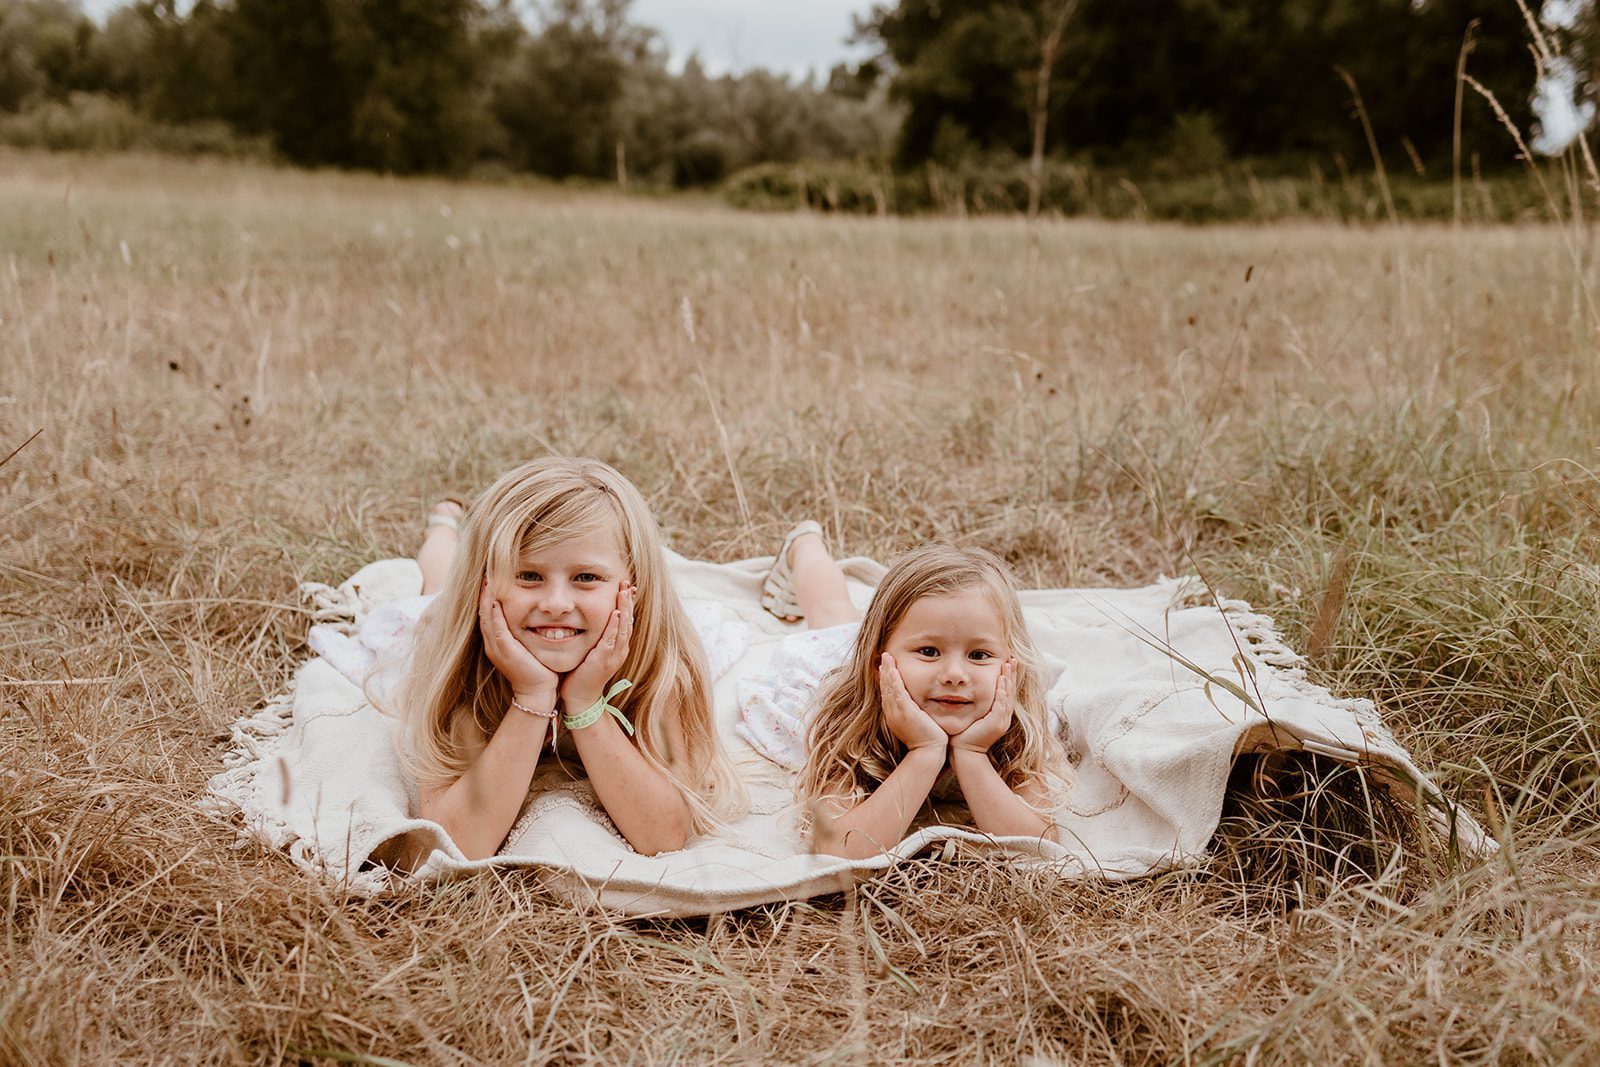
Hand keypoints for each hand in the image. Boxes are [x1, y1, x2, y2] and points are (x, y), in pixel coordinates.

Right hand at [478, 579, 557, 707]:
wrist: (538, 693)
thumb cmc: (538, 670)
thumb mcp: (528, 647)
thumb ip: (525, 632)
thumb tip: (534, 616)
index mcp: (497, 643)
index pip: (488, 614)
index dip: (487, 597)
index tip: (491, 578)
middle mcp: (493, 644)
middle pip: (483, 613)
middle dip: (484, 593)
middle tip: (485, 573)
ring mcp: (496, 647)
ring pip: (486, 617)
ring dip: (486, 598)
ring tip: (487, 579)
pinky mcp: (505, 650)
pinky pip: (496, 627)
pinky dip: (494, 612)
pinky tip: (495, 598)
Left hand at [559, 581, 634, 711]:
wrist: (581, 700)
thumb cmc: (582, 676)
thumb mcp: (591, 653)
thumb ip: (595, 638)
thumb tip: (587, 620)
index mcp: (618, 648)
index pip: (626, 621)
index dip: (628, 604)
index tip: (627, 588)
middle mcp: (620, 650)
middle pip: (628, 621)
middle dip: (628, 601)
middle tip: (627, 583)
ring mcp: (614, 656)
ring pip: (623, 628)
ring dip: (624, 608)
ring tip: (624, 591)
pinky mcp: (604, 660)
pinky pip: (611, 640)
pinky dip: (614, 626)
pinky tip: (616, 613)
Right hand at [879, 654, 945, 752]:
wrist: (928, 752)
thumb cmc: (927, 740)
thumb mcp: (917, 723)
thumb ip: (915, 713)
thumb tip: (917, 706)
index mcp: (894, 715)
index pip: (888, 693)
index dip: (886, 679)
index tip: (886, 667)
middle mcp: (892, 713)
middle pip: (885, 688)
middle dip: (884, 671)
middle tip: (884, 657)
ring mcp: (897, 712)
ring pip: (889, 688)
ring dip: (887, 671)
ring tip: (887, 657)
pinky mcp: (905, 712)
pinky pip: (897, 692)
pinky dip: (894, 680)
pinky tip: (893, 670)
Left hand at [952, 659, 1015, 754]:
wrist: (965, 754)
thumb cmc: (963, 737)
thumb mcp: (971, 717)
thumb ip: (973, 706)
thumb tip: (964, 694)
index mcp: (998, 716)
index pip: (1005, 693)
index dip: (1007, 678)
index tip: (1007, 664)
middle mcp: (1003, 717)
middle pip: (1010, 692)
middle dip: (1012, 675)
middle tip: (1013, 660)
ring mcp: (1001, 720)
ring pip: (1008, 695)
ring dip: (1009, 679)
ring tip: (1009, 665)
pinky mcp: (996, 722)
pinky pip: (1001, 704)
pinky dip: (1002, 691)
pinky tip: (1002, 680)